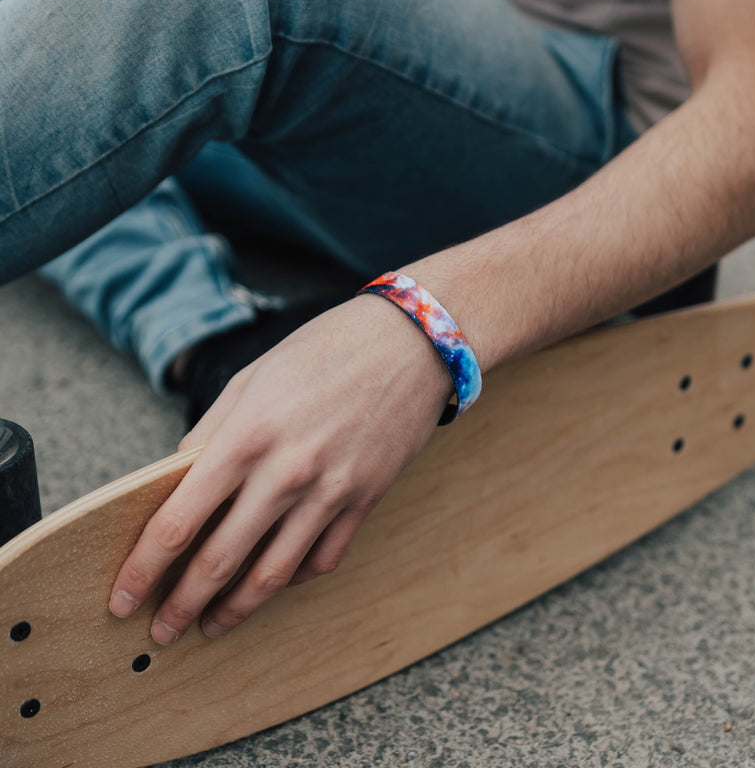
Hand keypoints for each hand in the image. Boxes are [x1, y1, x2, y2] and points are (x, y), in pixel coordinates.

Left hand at [108, 294, 452, 643]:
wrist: (408, 344)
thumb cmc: (323, 351)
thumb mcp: (251, 380)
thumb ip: (210, 433)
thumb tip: (178, 481)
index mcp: (246, 436)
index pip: (179, 522)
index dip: (144, 568)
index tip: (124, 596)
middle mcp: (286, 472)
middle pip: (219, 561)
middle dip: (181, 605)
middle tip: (163, 630)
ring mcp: (330, 491)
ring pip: (273, 575)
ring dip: (235, 609)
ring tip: (213, 625)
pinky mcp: (365, 500)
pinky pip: (322, 558)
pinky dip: (292, 579)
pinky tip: (274, 583)